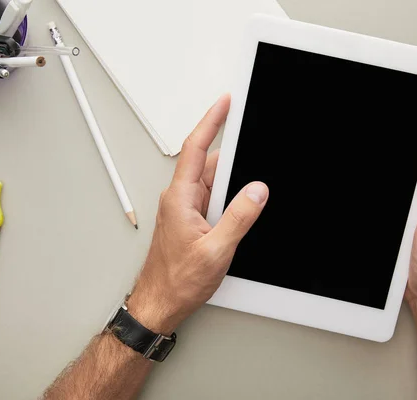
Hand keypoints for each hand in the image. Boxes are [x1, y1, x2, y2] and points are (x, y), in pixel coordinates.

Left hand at [127, 95, 268, 333]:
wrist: (159, 303)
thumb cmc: (177, 281)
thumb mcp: (217, 249)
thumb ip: (239, 216)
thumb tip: (256, 190)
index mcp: (180, 198)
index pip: (196, 148)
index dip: (211, 121)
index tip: (225, 103)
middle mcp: (179, 199)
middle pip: (210, 165)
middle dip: (236, 163)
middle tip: (255, 165)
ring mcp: (184, 209)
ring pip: (213, 184)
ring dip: (232, 189)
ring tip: (248, 204)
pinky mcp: (189, 220)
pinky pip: (211, 200)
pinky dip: (227, 201)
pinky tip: (239, 213)